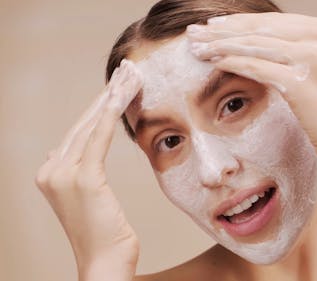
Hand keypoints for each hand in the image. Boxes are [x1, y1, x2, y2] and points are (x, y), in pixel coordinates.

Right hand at [35, 60, 142, 280]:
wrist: (104, 263)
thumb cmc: (105, 234)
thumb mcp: (88, 198)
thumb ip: (75, 173)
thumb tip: (65, 152)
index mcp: (51, 172)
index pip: (80, 130)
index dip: (100, 105)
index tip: (119, 84)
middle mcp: (51, 169)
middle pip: (84, 122)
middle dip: (107, 92)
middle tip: (127, 69)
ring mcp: (62, 173)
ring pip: (92, 124)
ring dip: (114, 96)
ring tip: (132, 74)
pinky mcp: (82, 178)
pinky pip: (99, 138)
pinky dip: (112, 113)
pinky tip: (125, 94)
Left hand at [187, 0, 316, 163]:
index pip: (276, 21)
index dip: (243, 23)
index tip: (218, 26)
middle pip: (260, 30)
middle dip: (223, 31)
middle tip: (195, 33)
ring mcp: (310, 58)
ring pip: (253, 46)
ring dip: (219, 45)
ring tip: (196, 47)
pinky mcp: (297, 81)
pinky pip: (255, 67)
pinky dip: (231, 63)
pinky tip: (212, 62)